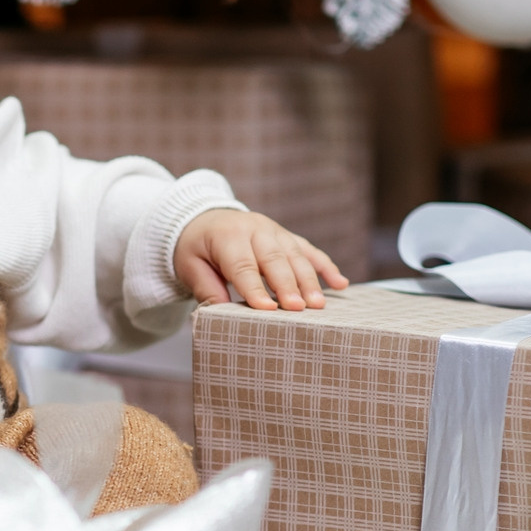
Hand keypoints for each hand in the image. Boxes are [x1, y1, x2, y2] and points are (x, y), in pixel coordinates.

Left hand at [173, 209, 347, 310]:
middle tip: (298, 308)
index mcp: (228, 235)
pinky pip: (309, 250)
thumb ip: (205, 287)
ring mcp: (275, 231)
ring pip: (295, 255)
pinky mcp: (287, 236)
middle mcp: (255, 229)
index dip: (255, 287)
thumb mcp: (189, 265)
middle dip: (288, 285)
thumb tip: (221, 311)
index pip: (243, 265)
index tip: (267, 309)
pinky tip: (341, 284)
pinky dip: (326, 266)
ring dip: (309, 280)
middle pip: (274, 259)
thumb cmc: (196, 248)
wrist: (204, 219)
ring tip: (318, 305)